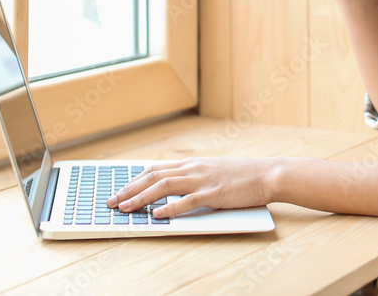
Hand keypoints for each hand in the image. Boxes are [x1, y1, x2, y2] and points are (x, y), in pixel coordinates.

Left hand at [105, 157, 276, 217]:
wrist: (266, 174)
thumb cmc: (241, 176)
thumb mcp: (213, 171)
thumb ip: (194, 177)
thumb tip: (174, 188)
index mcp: (192, 164)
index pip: (155, 169)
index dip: (134, 180)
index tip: (119, 190)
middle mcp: (193, 169)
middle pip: (153, 176)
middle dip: (128, 189)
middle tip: (110, 202)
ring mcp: (202, 180)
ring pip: (163, 186)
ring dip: (140, 198)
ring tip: (124, 208)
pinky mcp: (213, 194)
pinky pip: (186, 201)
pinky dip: (169, 208)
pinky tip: (156, 215)